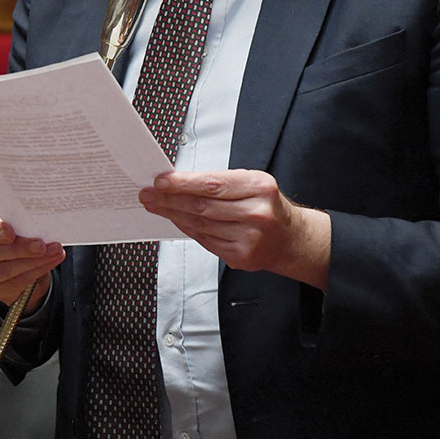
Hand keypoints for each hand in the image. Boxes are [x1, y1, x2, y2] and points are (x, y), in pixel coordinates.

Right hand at [0, 214, 63, 312]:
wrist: (3, 253)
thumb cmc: (2, 231)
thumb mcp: (2, 221)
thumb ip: (11, 221)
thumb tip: (33, 221)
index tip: (11, 232)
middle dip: (20, 249)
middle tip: (42, 244)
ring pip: (6, 270)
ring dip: (34, 261)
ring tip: (53, 250)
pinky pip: (17, 282)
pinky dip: (37, 271)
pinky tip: (50, 261)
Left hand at [139, 169, 331, 288]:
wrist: (290, 239)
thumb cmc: (266, 206)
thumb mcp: (251, 184)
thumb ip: (219, 183)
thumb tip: (179, 182)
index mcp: (259, 187)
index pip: (212, 184)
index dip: (183, 183)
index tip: (161, 181)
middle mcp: (256, 213)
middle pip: (203, 206)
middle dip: (170, 199)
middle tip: (149, 194)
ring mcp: (249, 238)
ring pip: (200, 225)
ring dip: (173, 214)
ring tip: (156, 206)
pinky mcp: (241, 257)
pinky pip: (205, 240)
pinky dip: (187, 229)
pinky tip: (176, 220)